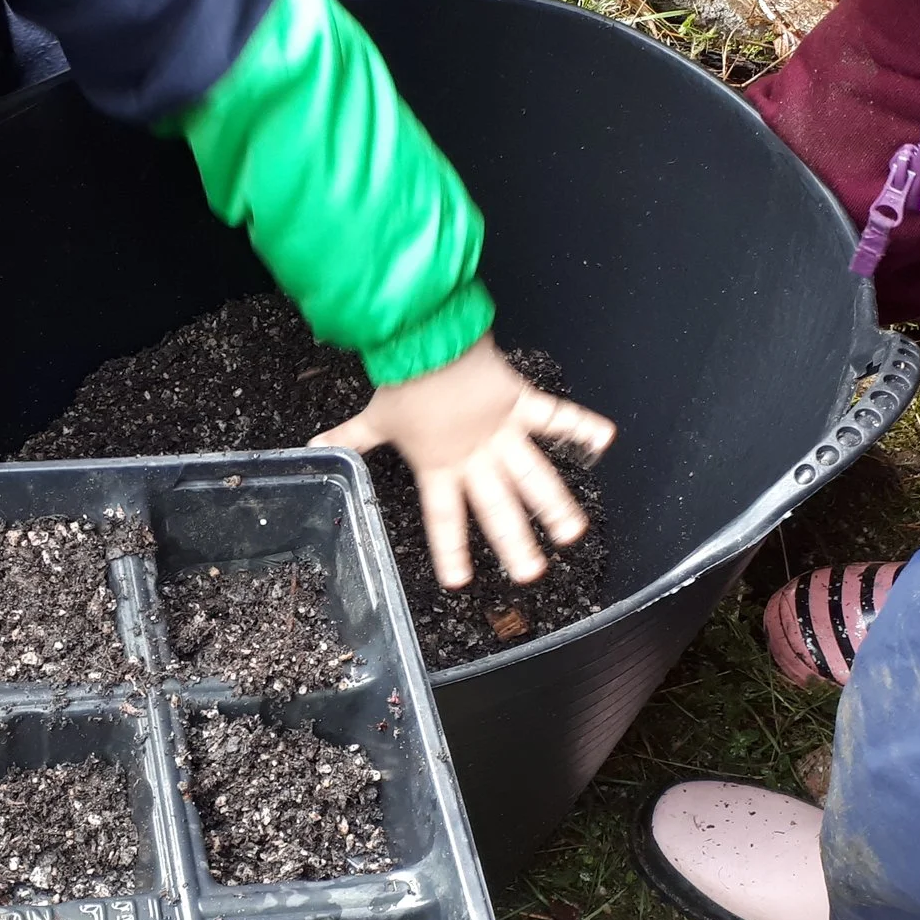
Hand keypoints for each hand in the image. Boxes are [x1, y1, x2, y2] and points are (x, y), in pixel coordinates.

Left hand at [313, 336, 615, 587]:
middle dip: (514, 543)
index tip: (459, 581)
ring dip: (553, 505)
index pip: (445, 517)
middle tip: (530, 574)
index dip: (450, 550)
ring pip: (532, 474)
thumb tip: (314, 448)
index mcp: (439, 465)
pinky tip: (606, 440)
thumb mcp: (374, 416)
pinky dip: (580, 425)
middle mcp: (474, 455)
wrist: (425, 338)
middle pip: (496, 507)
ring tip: (571, 534)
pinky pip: (555, 415)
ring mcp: (501, 431)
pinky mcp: (519, 401)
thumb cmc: (402, 379)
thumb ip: (349, 437)